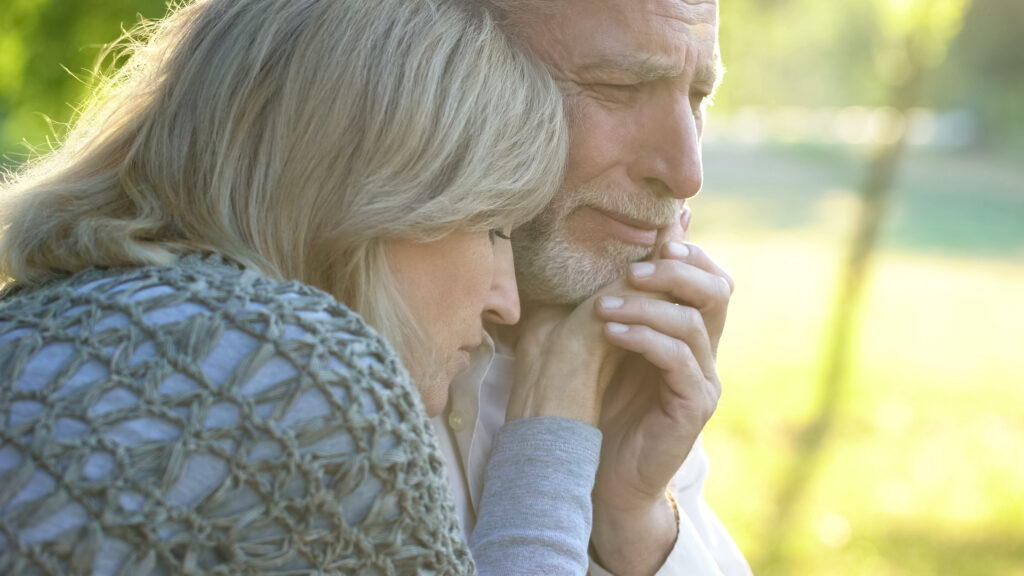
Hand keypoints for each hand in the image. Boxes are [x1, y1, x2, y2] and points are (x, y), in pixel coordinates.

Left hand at [589, 210, 734, 573]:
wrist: (594, 472)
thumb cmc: (591, 404)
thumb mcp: (595, 342)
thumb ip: (604, 299)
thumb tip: (590, 250)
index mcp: (685, 330)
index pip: (705, 276)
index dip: (687, 252)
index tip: (652, 236)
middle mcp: (703, 351)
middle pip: (716, 290)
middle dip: (676, 270)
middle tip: (631, 268)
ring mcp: (702, 379)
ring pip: (693, 322)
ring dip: (648, 305)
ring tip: (602, 305)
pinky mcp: (694, 406)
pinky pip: (680, 360)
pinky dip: (647, 338)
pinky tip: (612, 331)